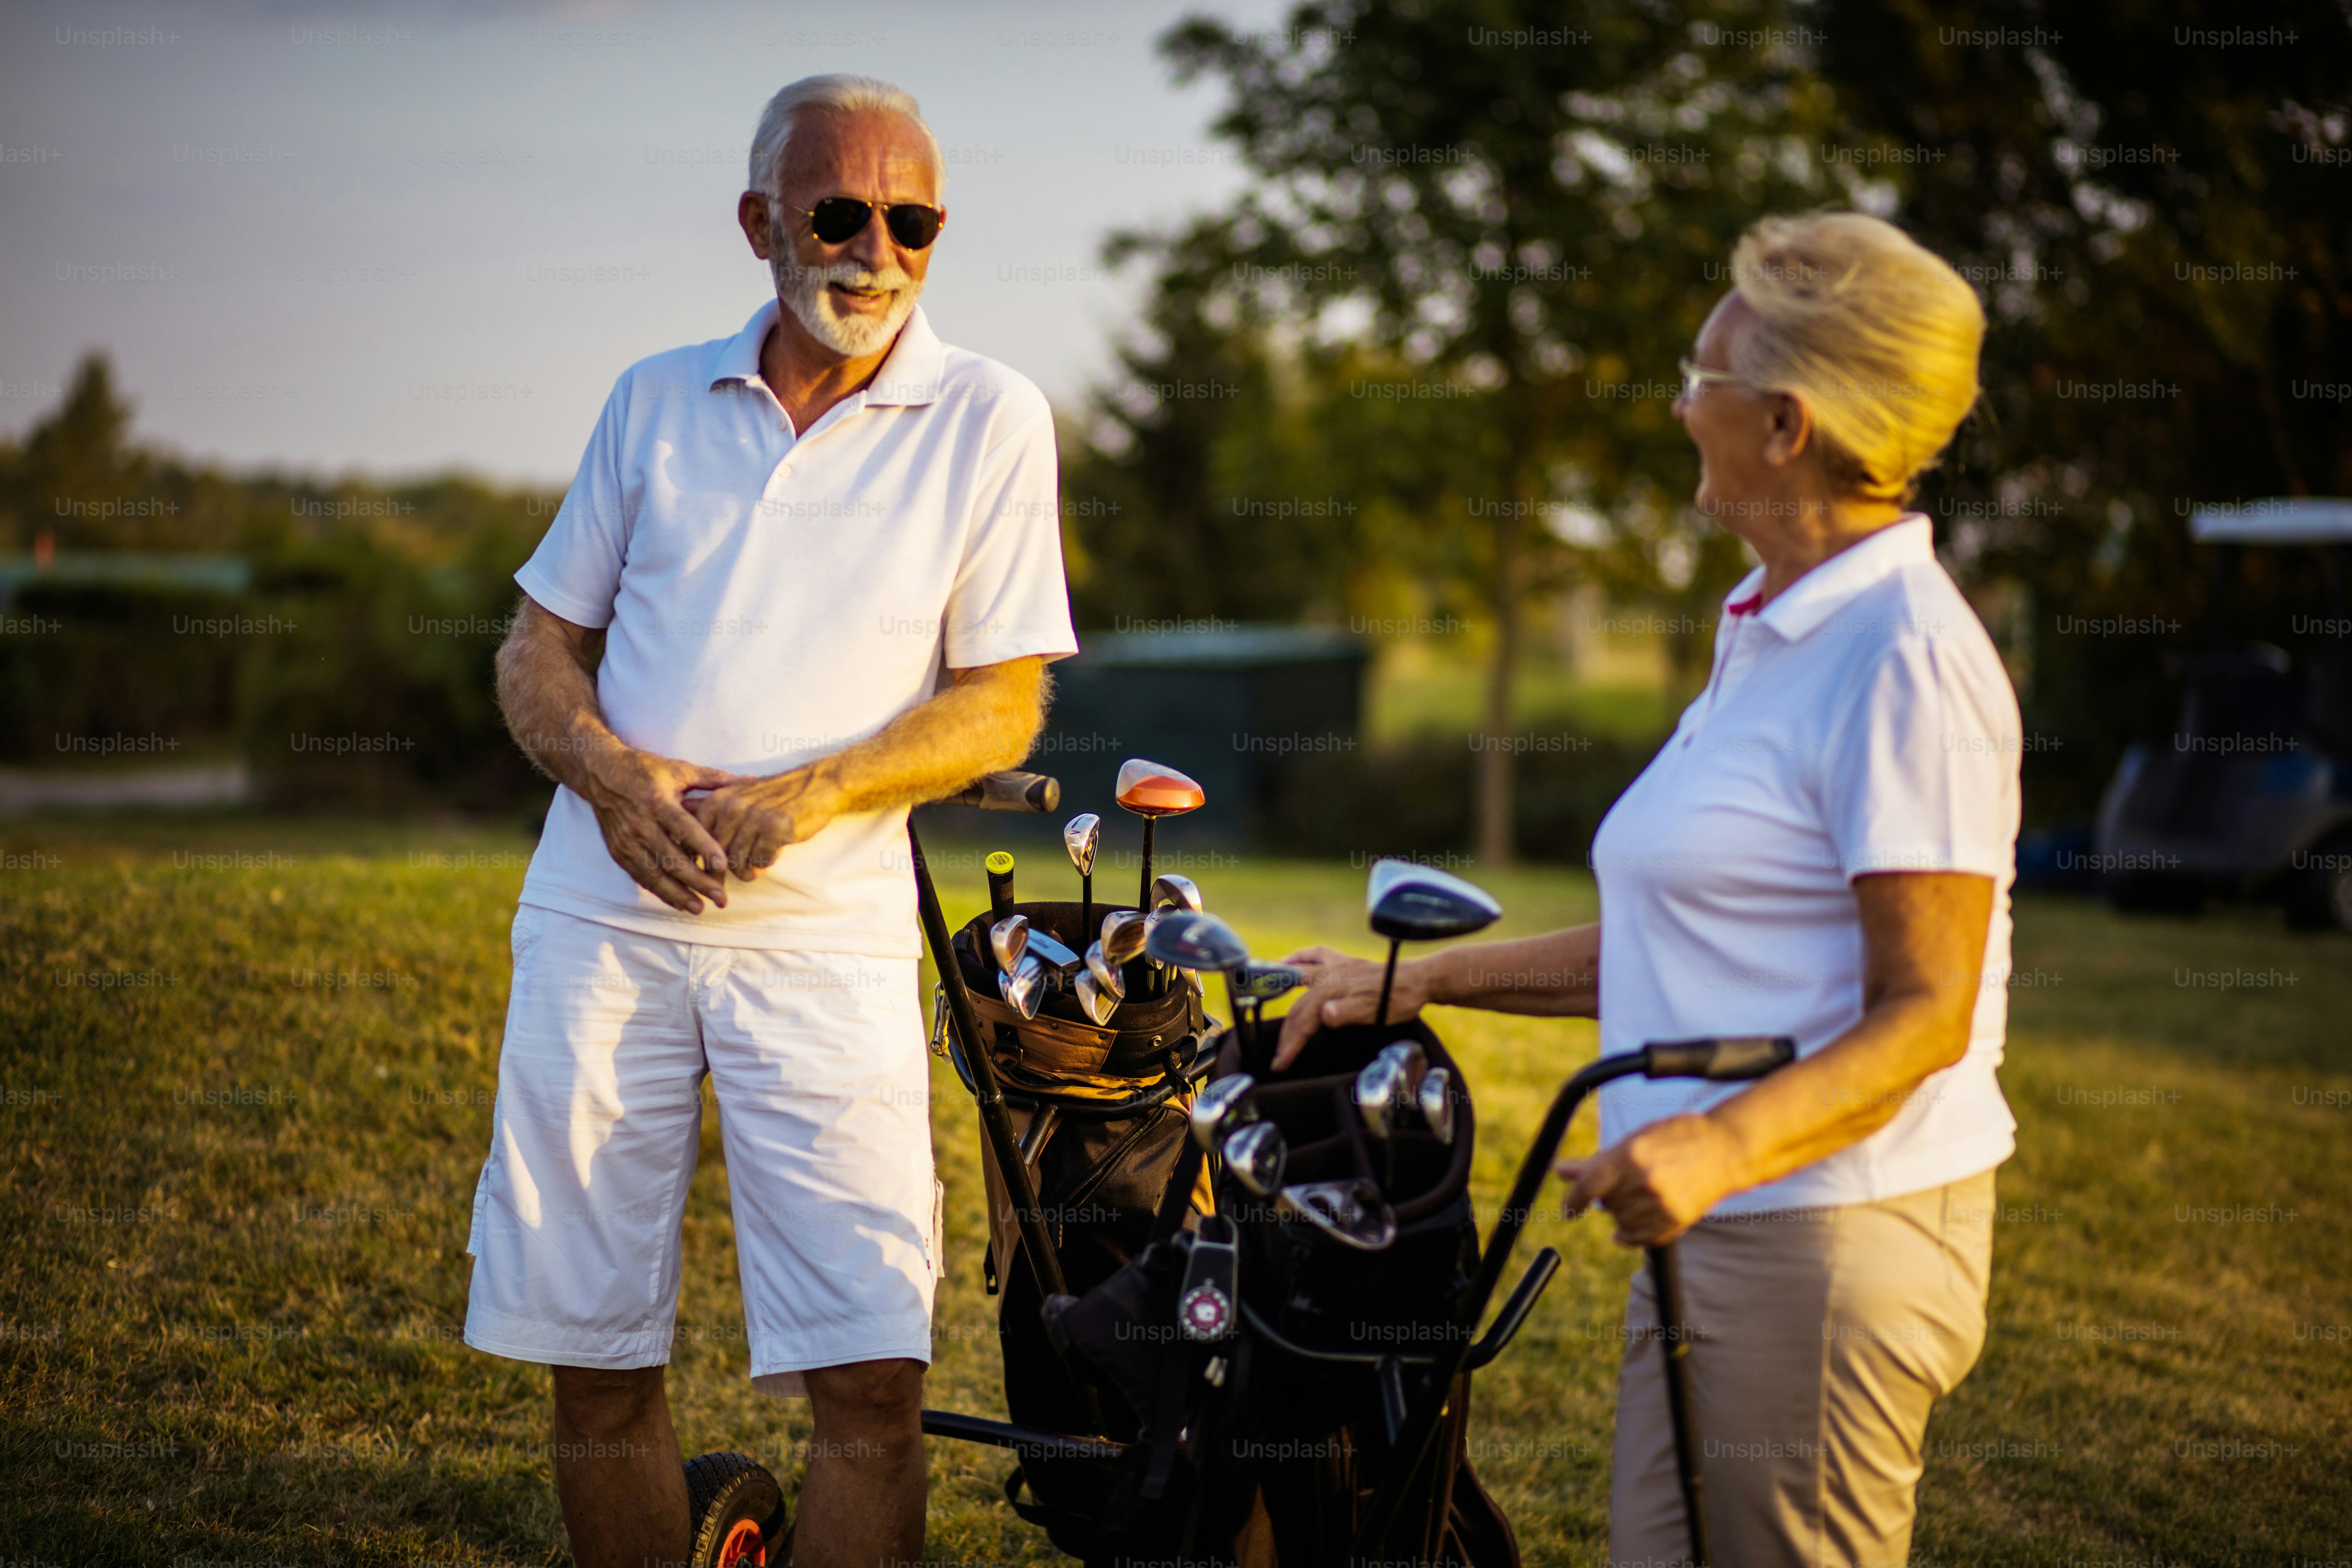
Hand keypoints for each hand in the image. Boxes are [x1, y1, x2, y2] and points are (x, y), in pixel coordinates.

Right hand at [577, 746, 742, 913]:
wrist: (601, 773)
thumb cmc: (645, 770)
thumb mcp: (679, 769)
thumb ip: (713, 779)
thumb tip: (749, 780)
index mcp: (658, 802)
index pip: (685, 829)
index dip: (704, 848)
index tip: (724, 865)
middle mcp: (640, 824)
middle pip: (671, 859)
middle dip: (697, 882)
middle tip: (721, 897)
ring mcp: (627, 841)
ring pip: (655, 874)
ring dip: (678, 894)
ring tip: (700, 908)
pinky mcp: (619, 851)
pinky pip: (641, 876)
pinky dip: (660, 892)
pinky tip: (677, 902)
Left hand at [689, 764, 841, 882]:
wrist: (814, 785)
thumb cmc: (772, 797)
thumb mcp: (736, 796)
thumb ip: (708, 810)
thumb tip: (677, 828)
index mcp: (717, 801)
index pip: (697, 841)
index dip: (701, 862)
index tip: (706, 875)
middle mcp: (732, 807)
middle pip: (716, 856)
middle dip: (725, 872)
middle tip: (735, 877)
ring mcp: (753, 816)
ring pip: (738, 862)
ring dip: (748, 870)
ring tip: (756, 867)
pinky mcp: (775, 827)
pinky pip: (762, 860)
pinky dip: (766, 862)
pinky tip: (773, 853)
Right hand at [1269, 945, 1433, 1069]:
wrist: (1417, 980)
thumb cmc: (1397, 1000)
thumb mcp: (1375, 1013)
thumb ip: (1347, 1013)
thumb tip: (1324, 1014)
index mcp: (1332, 989)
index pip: (1303, 1020)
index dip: (1290, 1044)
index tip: (1280, 1063)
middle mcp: (1328, 974)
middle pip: (1298, 1005)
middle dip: (1285, 1031)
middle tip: (1278, 1055)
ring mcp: (1334, 965)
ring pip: (1297, 977)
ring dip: (1279, 991)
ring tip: (1261, 1000)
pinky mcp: (1342, 962)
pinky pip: (1313, 955)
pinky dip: (1297, 958)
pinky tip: (1288, 961)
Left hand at [1558, 1113, 1754, 1247]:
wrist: (1725, 1150)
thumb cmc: (1676, 1138)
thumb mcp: (1635, 1139)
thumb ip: (1597, 1161)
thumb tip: (1561, 1171)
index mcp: (1631, 1155)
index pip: (1588, 1185)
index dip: (1572, 1200)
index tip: (1568, 1211)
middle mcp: (1645, 1181)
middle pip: (1607, 1204)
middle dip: (1609, 1196)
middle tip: (1628, 1181)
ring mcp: (1662, 1204)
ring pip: (1621, 1222)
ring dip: (1623, 1213)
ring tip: (1643, 1193)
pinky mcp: (1675, 1221)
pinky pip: (1640, 1238)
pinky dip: (1632, 1234)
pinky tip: (1636, 1222)